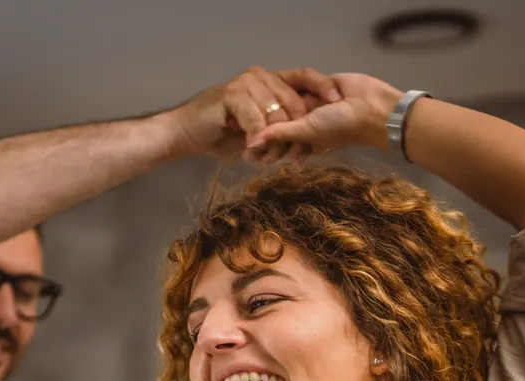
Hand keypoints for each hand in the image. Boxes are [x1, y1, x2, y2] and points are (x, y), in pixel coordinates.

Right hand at [163, 66, 343, 162]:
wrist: (186, 135)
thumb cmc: (221, 134)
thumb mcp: (258, 131)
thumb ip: (281, 127)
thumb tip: (309, 139)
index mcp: (270, 81)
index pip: (304, 77)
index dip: (323, 87)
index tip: (338, 104)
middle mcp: (260, 76)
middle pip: (295, 102)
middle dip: (296, 134)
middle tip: (290, 158)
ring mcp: (246, 83)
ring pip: (277, 115)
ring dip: (273, 143)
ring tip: (263, 159)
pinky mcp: (232, 95)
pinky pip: (256, 121)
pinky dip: (256, 140)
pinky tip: (250, 151)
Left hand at [247, 73, 403, 156]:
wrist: (372, 105)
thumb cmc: (340, 125)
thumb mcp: (307, 131)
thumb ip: (281, 133)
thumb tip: (254, 143)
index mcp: (304, 141)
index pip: (280, 145)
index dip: (263, 148)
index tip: (244, 152)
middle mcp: (306, 124)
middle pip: (280, 126)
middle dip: (264, 129)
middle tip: (239, 131)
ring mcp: (312, 105)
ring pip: (287, 106)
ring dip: (273, 108)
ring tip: (248, 112)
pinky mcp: (317, 87)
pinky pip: (298, 88)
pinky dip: (286, 89)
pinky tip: (265, 88)